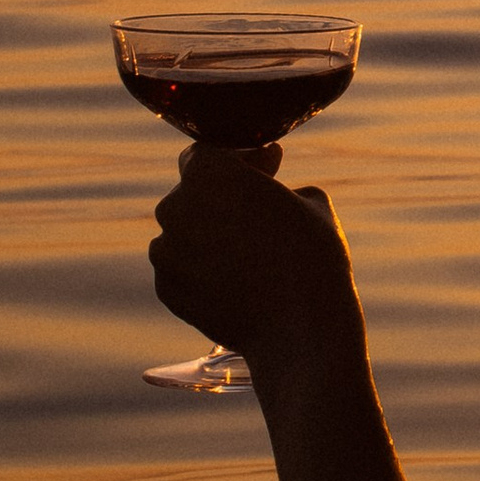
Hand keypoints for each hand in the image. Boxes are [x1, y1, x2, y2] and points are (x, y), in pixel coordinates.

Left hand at [149, 142, 359, 370]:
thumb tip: (269, 192)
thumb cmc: (313, 257)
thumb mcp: (311, 201)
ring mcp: (166, 252)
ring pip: (185, 230)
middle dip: (225, 195)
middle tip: (262, 207)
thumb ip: (277, 186)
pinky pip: (182, 266)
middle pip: (194, 191)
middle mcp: (176, 208)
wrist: (300, 328)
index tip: (269, 165)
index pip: (208, 151)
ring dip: (211, 232)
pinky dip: (203, 266)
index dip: (241, 157)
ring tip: (250, 249)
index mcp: (208, 174)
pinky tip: (238, 277)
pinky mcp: (166, 290)